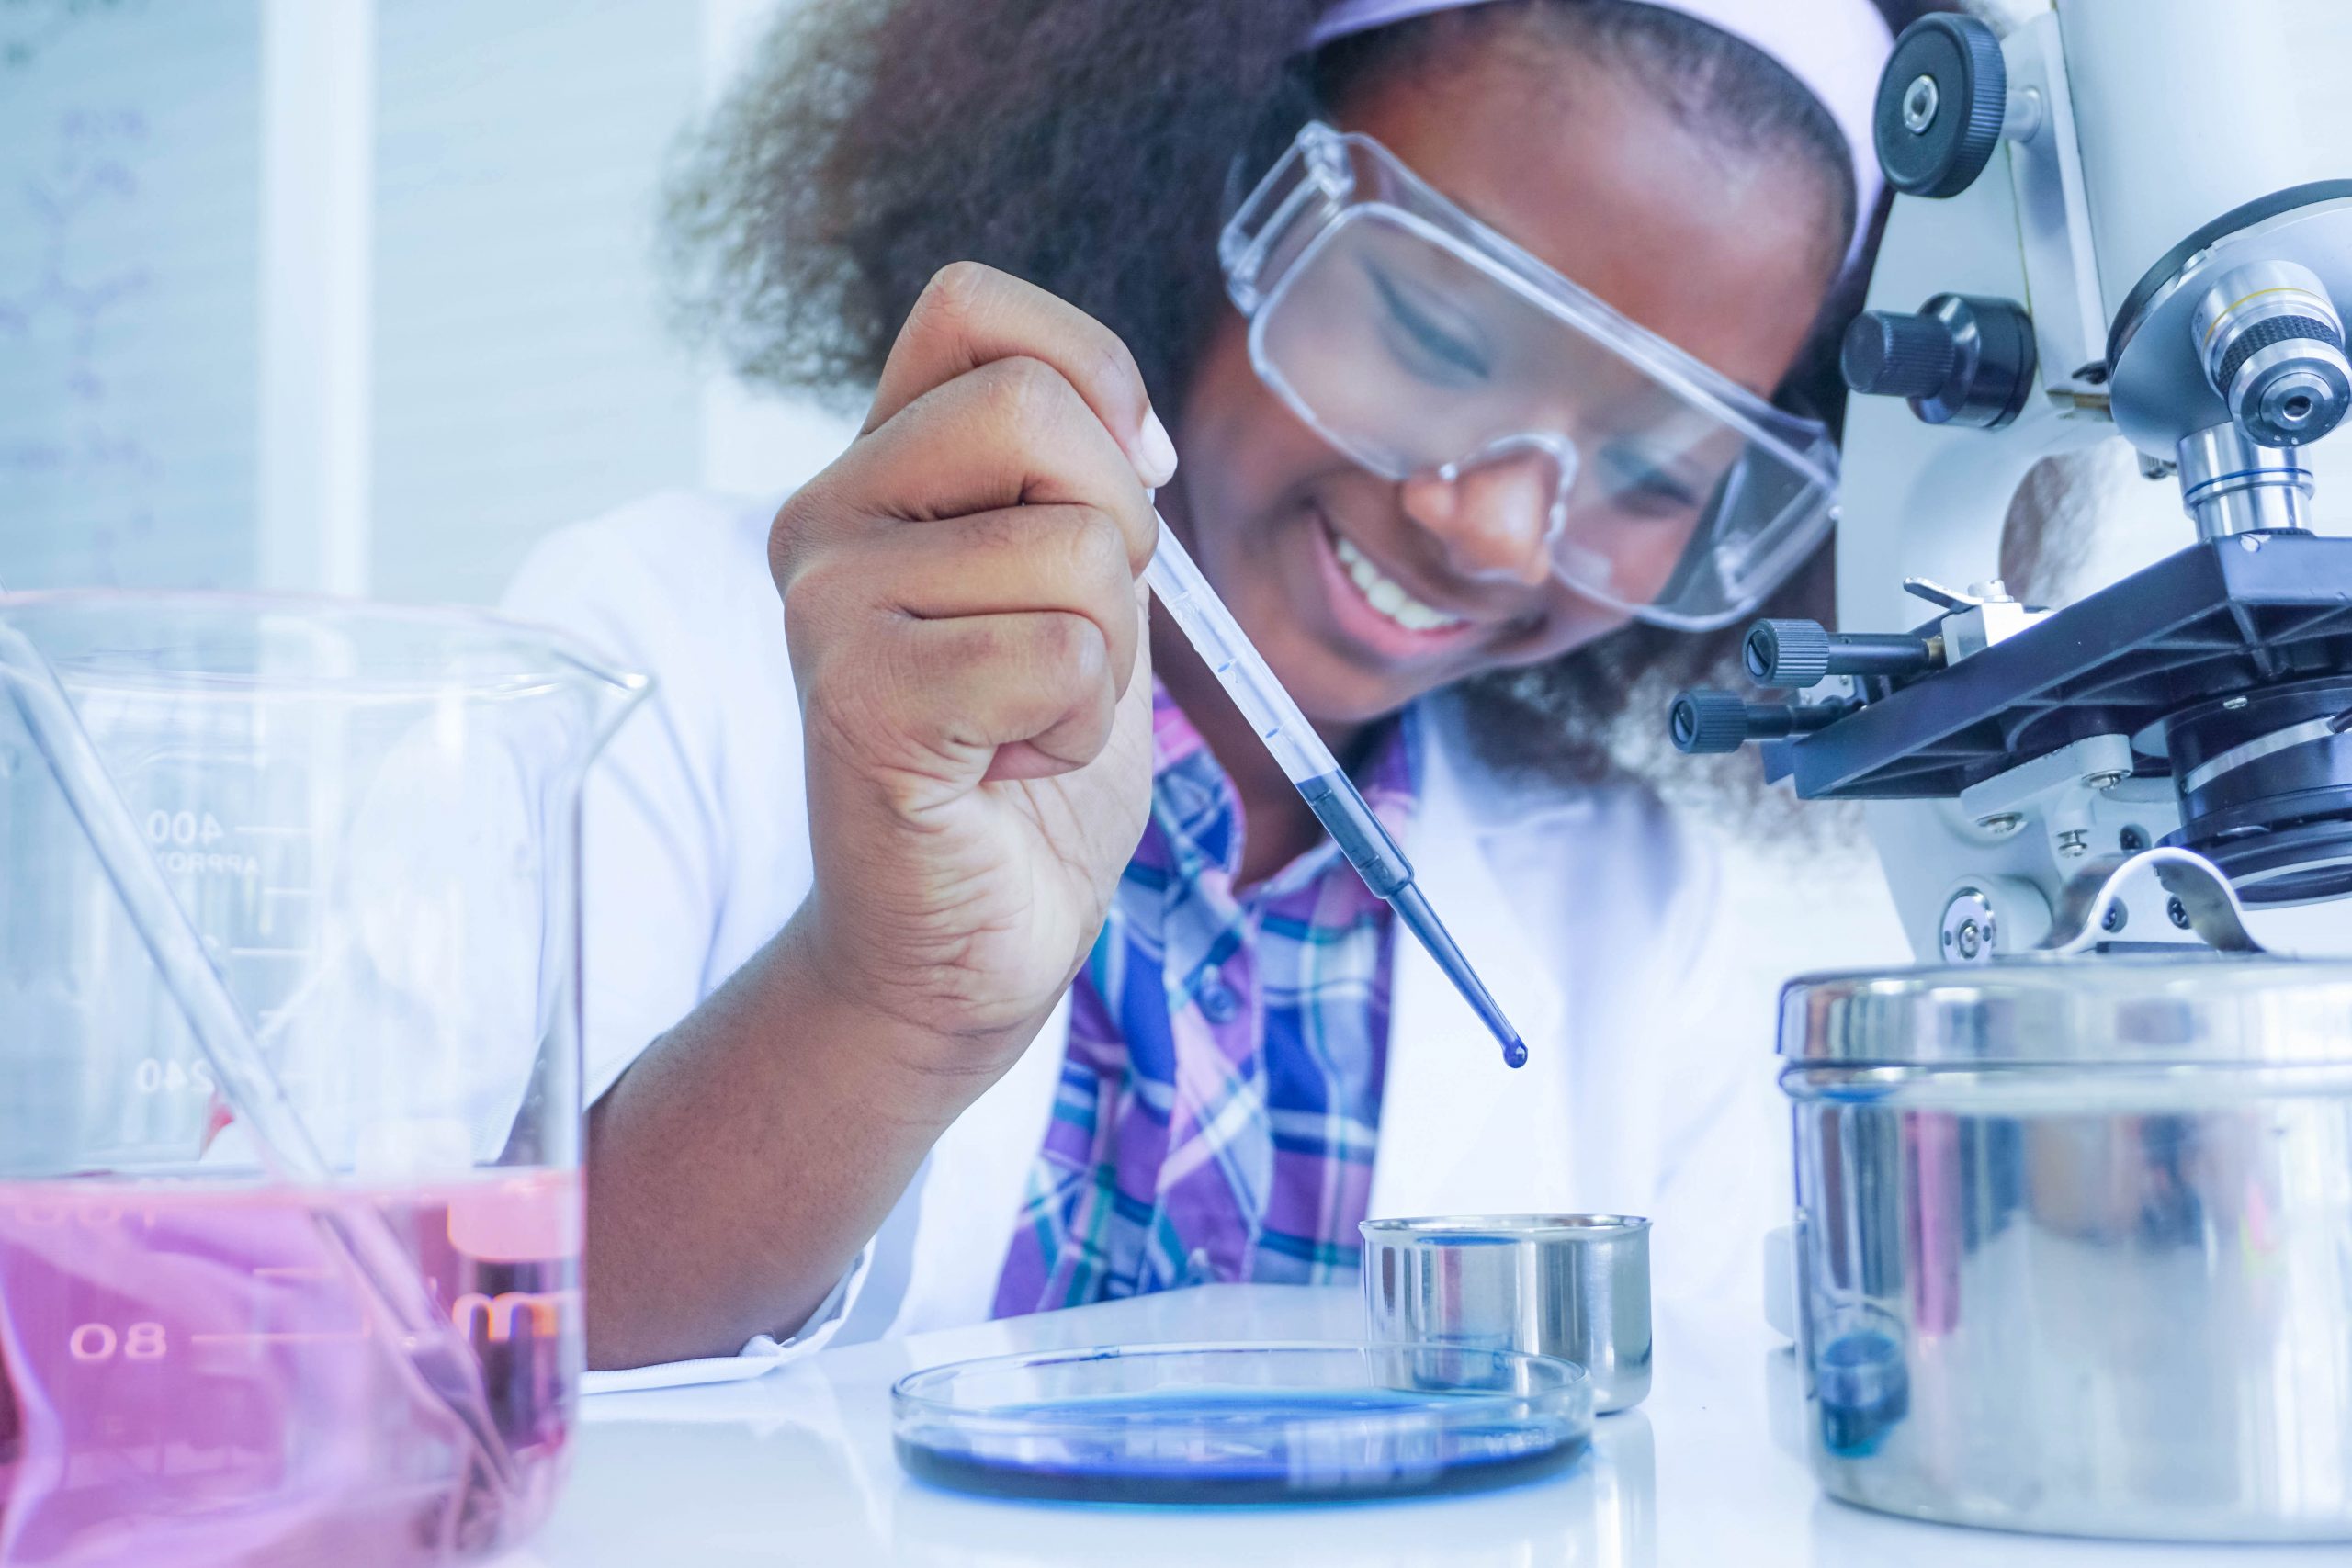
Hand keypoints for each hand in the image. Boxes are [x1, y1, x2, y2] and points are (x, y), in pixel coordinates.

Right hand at [770, 262, 1172, 1110]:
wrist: (964, 935)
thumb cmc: (1023, 757)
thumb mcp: (1071, 584)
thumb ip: (1080, 482)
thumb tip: (1138, 428)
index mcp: (879, 467)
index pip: (973, 307)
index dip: (1093, 373)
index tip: (1124, 486)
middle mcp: (827, 516)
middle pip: (1037, 409)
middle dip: (1119, 531)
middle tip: (1068, 639)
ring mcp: (827, 605)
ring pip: (1073, 548)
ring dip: (1103, 659)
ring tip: (1025, 720)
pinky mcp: (857, 699)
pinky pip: (1060, 656)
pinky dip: (1076, 727)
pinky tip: (1007, 769)